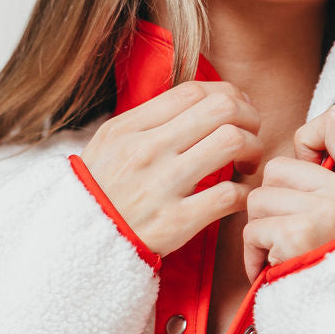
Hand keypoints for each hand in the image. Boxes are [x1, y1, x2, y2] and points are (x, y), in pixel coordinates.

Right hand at [77, 81, 261, 258]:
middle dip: (249, 117)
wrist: (82, 242)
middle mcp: (148, 150)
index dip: (226, 95)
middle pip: (221, 108)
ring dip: (252, 149)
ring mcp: (163, 185)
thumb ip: (149, 120)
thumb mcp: (110, 143)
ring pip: (231, 142)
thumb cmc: (101, 190)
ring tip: (247, 164)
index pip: (194, 91)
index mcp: (131, 128)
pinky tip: (238, 196)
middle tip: (250, 135)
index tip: (235, 111)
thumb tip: (196, 101)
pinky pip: (228, 195)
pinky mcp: (177, 221)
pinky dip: (244, 193)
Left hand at [241, 104, 334, 283]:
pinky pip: (252, 229)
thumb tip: (305, 138)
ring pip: (259, 199)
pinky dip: (254, 255)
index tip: (311, 168)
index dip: (311, 138)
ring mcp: (327, 214)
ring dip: (263, 232)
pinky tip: (276, 270)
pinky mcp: (298, 237)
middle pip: (279, 168)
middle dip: (275, 204)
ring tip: (288, 255)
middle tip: (296, 236)